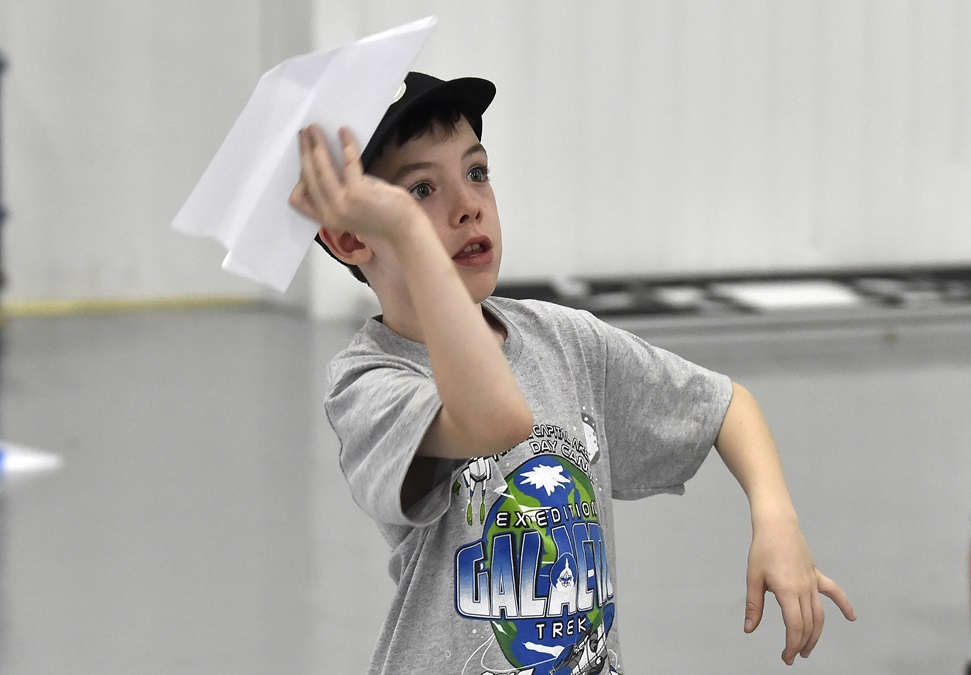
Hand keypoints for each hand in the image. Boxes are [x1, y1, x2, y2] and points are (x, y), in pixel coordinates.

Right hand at [288, 125, 424, 243]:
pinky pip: (348, 161)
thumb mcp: (350, 211)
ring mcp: (343, 203)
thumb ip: (334, 196)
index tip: (304, 157)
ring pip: (321, 167)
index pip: (298, 198)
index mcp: (326, 219)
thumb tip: (325, 164)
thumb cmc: (380, 217)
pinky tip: (344, 132)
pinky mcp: (358, 192)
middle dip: (304, 151)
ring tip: (315, 129)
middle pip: (308, 176)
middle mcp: (330, 213)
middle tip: (305, 133)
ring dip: (316, 144)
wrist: (403, 229)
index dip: (299, 176)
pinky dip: (346, 143)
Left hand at [744, 517, 855, 664]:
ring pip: (820, 614)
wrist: (776, 525)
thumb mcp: (753, 578)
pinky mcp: (816, 574)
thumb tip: (749, 628)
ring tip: (807, 648)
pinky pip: (833, 592)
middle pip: (809, 624)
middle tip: (793, 656)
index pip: (795, 626)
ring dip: (816, 633)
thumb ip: (754, 606)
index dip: (792, 644)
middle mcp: (804, 588)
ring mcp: (812, 581)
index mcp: (787, 591)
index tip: (786, 657)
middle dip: (801, 643)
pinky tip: (851, 618)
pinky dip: (843, 605)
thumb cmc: (762, 550)